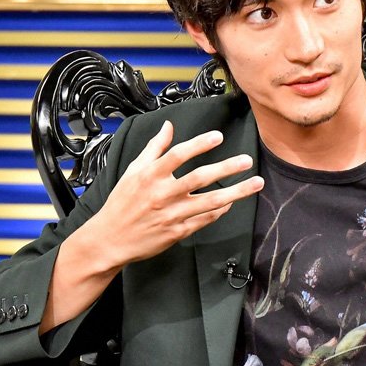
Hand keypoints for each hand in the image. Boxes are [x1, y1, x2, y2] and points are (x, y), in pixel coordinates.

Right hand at [80, 120, 263, 270]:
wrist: (109, 240)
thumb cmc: (122, 202)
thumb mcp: (133, 171)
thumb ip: (154, 148)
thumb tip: (168, 126)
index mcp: (149, 176)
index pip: (177, 156)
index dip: (198, 145)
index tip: (218, 136)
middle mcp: (162, 194)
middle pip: (199, 178)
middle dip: (226, 168)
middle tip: (247, 160)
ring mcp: (171, 215)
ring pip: (210, 202)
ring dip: (236, 192)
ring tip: (256, 183)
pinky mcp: (177, 232)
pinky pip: (205, 219)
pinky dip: (220, 210)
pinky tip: (232, 202)